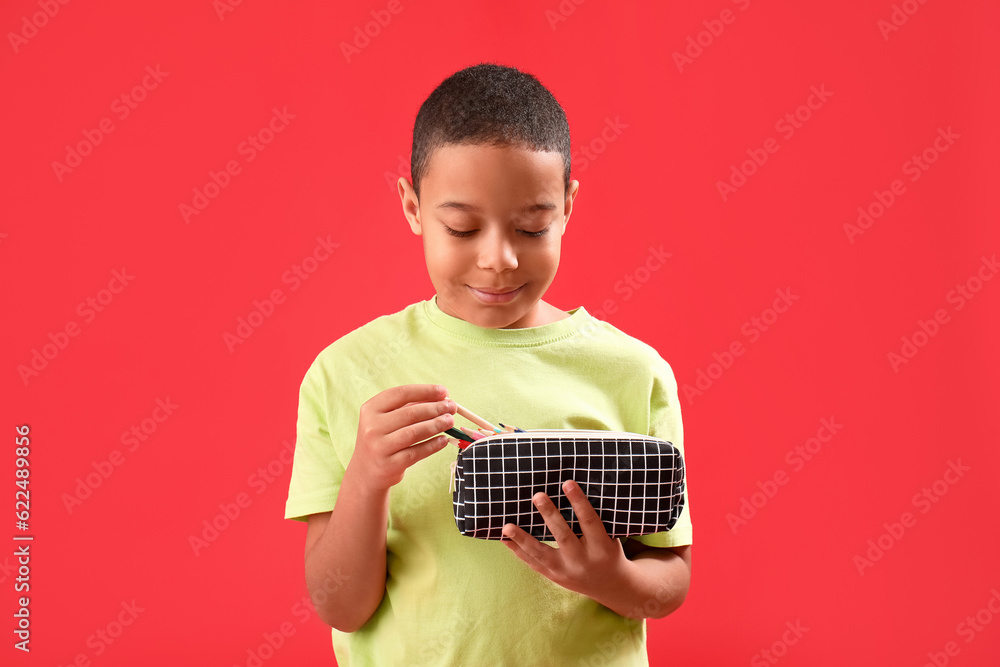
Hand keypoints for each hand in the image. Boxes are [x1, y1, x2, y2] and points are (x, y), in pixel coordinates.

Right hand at [347, 384, 455, 494]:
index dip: (425, 391)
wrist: (366, 472)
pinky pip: (416, 452)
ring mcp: (379, 447)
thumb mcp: (386, 420)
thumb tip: (440, 398)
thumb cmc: (382, 440)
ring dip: (436, 425)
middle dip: (435, 408)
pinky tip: (443, 440)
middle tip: (451, 407)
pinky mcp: (389, 464)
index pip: (401, 394)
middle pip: (411, 413)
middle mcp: (372, 427)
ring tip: (450, 421)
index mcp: (371, 409)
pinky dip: (432, 445)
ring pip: (414, 432)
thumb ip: (409, 407)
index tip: (444, 392)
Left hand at [500, 479, 629, 599]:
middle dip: (549, 515)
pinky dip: (517, 550)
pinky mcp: (553, 576)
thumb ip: (595, 519)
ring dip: (522, 538)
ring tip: (507, 526)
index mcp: (601, 548)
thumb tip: (570, 489)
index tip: (567, 483)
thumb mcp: (610, 536)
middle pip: (563, 536)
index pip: (589, 521)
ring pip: (541, 553)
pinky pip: (532, 562)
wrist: (608, 585)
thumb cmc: (608, 551)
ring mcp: (565, 571)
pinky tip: (504, 539)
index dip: (579, 502)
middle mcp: (583, 561)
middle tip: (538, 495)